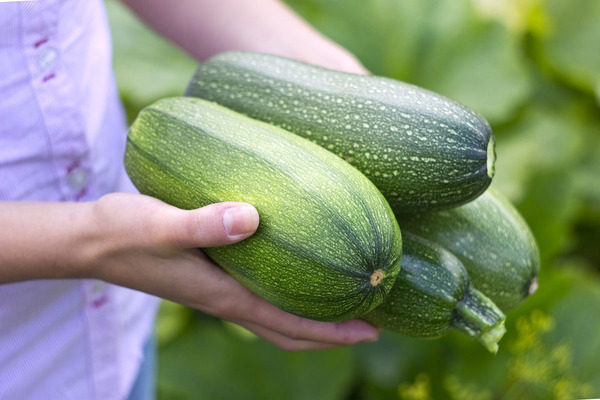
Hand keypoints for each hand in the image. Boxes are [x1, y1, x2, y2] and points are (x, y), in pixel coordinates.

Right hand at [85, 193, 379, 350]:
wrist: (92, 241)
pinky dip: (287, 293)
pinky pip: (260, 293)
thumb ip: (202, 225)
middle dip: (331, 333)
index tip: (372, 330)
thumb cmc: (124, 234)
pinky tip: (297, 270)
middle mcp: (226, 299)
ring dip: (312, 316)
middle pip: (288, 330)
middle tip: (372, 324)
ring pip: (276, 315)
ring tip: (345, 303)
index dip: (332, 332)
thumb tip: (251, 217)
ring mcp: (219, 289)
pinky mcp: (212, 274)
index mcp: (223, 297)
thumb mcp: (161, 226)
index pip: (288, 324)